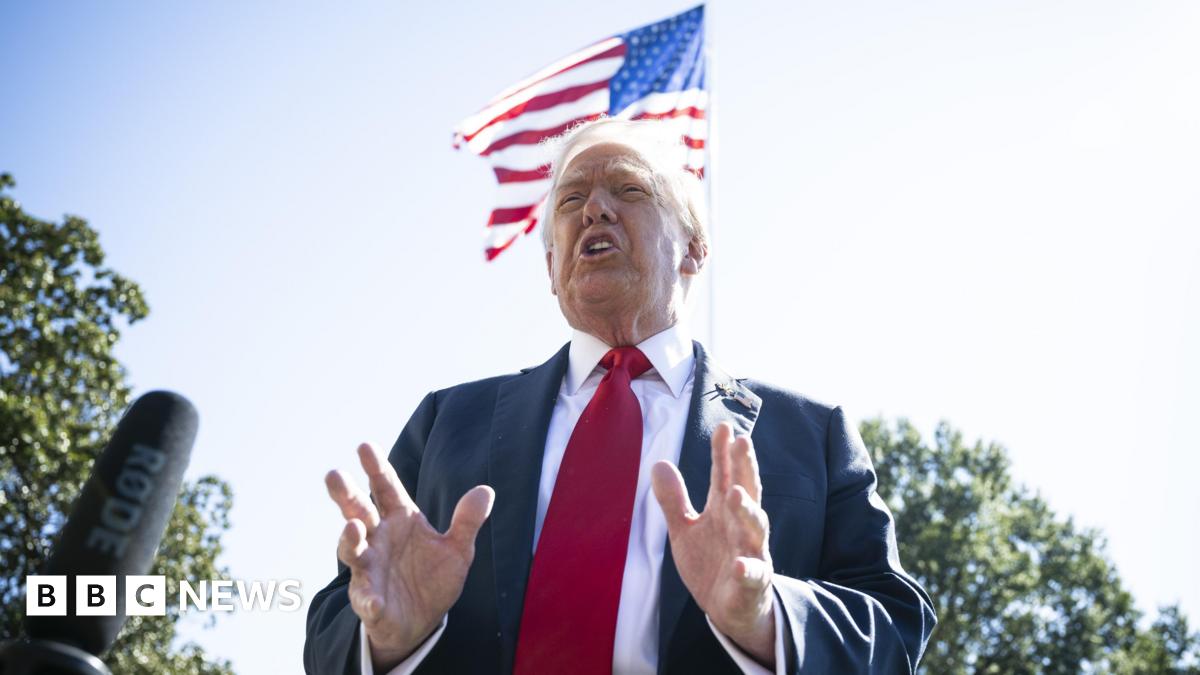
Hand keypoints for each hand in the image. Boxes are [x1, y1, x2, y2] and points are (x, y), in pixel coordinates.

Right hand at [325, 442, 493, 671]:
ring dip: (350, 540)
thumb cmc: (432, 578)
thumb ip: (467, 521)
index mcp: (400, 520)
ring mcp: (370, 569)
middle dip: (346, 495)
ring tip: (352, 528)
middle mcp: (378, 539)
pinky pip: (366, 599)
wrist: (421, 621)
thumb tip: (486, 490)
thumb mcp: (457, 550)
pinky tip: (373, 601)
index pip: (386, 488)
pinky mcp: (370, 601)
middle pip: (358, 512)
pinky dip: (368, 600)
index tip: (364, 446)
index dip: (376, 468)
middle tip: (334, 474)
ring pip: (352, 550)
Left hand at [651, 422, 775, 666]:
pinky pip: (752, 574)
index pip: (726, 475)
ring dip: (746, 510)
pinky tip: (738, 563)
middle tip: (743, 442)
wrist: (730, 610)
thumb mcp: (685, 529)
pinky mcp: (752, 582)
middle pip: (746, 491)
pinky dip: (747, 568)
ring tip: (733, 493)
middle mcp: (741, 526)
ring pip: (754, 527)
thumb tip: (658, 463)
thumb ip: (674, 499)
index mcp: (724, 511)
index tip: (724, 427)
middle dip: (745, 468)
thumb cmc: (711, 563)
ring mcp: (750, 552)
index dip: (724, 453)